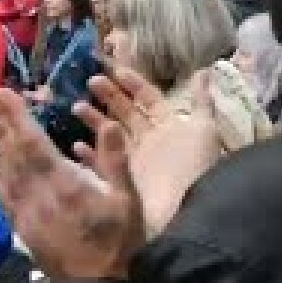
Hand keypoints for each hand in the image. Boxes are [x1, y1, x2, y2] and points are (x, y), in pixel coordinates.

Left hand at [0, 87, 145, 281]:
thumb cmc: (119, 241)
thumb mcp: (127, 200)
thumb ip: (115, 160)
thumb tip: (107, 122)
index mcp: (65, 183)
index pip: (33, 141)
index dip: (16, 115)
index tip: (2, 92)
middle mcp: (37, 193)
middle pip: (10, 150)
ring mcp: (25, 209)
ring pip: (1, 168)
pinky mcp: (20, 224)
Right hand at [80, 66, 222, 237]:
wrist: (184, 212)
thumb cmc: (192, 166)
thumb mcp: (203, 129)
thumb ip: (202, 100)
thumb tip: (206, 70)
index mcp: (169, 126)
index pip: (149, 98)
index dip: (134, 82)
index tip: (115, 70)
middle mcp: (150, 140)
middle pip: (126, 112)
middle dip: (109, 95)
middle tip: (90, 82)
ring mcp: (135, 160)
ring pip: (110, 134)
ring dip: (94, 120)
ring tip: (76, 108)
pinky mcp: (122, 179)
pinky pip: (101, 164)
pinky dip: (89, 155)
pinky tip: (76, 145)